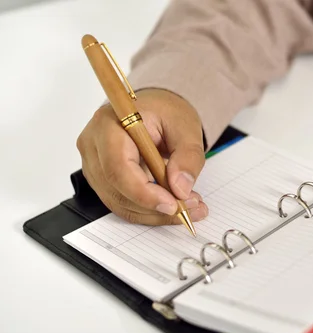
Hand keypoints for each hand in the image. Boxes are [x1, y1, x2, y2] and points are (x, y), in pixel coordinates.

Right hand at [76, 89, 207, 224]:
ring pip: (120, 203)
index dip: (144, 192)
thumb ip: (188, 157)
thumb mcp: (186, 128)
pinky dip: (150, 211)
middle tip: (190, 208)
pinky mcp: (103, 179)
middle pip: (117, 190)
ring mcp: (94, 165)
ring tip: (189, 207)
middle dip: (156, 206)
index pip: (117, 167)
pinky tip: (174, 206)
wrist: (154, 111)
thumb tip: (180, 189)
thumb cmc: (165, 113)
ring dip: (156, 213)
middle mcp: (94, 145)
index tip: (173, 204)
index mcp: (109, 124)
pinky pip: (123, 204)